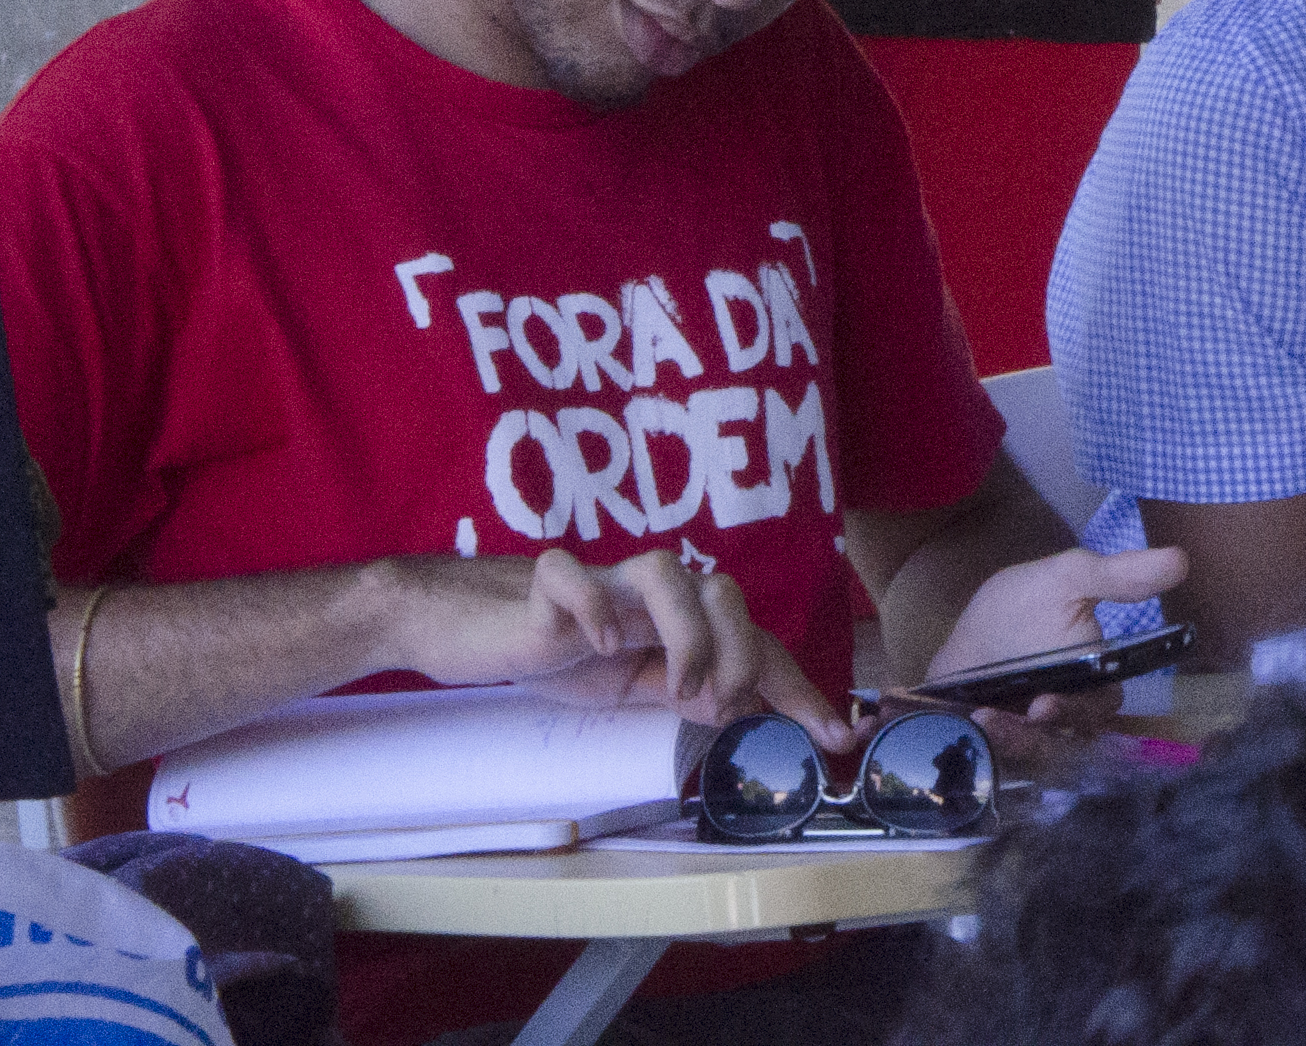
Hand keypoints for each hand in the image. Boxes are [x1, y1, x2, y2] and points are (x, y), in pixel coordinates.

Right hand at [381, 548, 853, 752]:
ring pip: (665, 569)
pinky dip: (591, 605)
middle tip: (723, 705)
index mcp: (673, 623)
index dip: (798, 687)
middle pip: (723, 591)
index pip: (752, 643)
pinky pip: (571, 573)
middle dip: (743, 651)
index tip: (838, 736)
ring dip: (686, 630)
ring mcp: (598, 585)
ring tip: (677, 686)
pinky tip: (597, 644)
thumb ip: (684, 691)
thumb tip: (743, 712)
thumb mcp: (631, 684)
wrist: (467, 626)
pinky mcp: (543, 585)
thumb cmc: (553, 649)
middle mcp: (646, 596)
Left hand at [918, 543, 1188, 768]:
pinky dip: (965, 749)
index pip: (1096, 713)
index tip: (1044, 705)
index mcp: (1089, 691)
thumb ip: (1117, 576)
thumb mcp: (1066, 579)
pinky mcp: (985, 753)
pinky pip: (980, 763)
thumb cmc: (1026, 604)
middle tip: (998, 721)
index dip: (1074, 714)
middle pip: (1057, 749)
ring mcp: (1023, 744)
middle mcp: (1061, 727)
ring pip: (1021, 762)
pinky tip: (949, 728)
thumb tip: (1181, 558)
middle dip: (1028, 742)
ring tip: (978, 721)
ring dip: (1001, 747)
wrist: (969, 625)